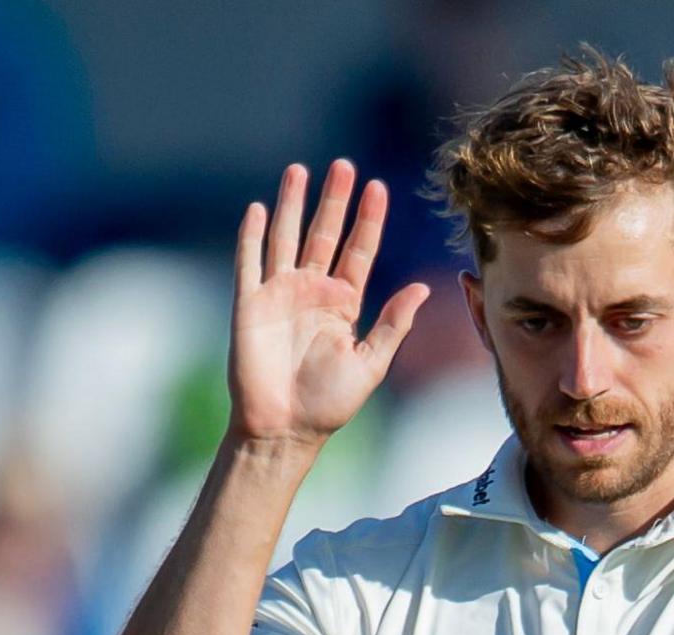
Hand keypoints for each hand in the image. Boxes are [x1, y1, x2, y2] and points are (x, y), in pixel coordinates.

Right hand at [229, 159, 429, 447]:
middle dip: (334, 200)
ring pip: (286, 237)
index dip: (368, 220)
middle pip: (325, 234)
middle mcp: (312, 292)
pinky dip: (251, 236)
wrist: (285, 428)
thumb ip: (394, 323)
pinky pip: (249, 263)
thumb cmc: (329, 403)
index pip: (359, 251)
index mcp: (343, 304)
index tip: (378, 187)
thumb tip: (424, 288)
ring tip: (300, 170)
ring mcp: (279, 295)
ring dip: (292, 204)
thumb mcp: (371, 362)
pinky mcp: (249, 305)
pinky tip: (257, 208)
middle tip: (343, 166)